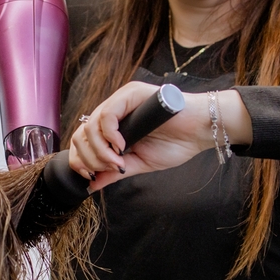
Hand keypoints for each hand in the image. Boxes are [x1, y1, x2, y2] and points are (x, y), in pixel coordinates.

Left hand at [69, 83, 251, 190]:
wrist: (201, 131)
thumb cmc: (176, 143)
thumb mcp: (138, 163)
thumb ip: (113, 171)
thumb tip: (91, 185)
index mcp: (113, 125)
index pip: (82, 140)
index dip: (79, 159)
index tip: (89, 176)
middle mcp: (113, 110)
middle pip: (81, 134)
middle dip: (89, 158)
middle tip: (110, 168)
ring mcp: (121, 100)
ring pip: (90, 126)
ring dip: (101, 150)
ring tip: (120, 161)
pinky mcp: (131, 94)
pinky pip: (107, 116)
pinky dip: (110, 136)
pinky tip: (123, 146)